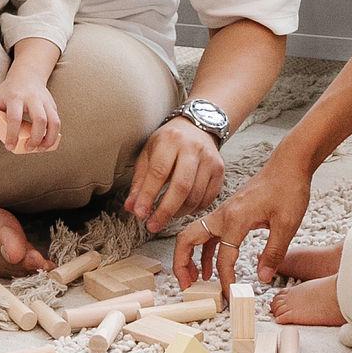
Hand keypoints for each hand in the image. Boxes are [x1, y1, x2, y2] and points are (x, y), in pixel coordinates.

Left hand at [0, 74, 60, 153]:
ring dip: (49, 138)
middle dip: (35, 138)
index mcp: (15, 97)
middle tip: (28, 149)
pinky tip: (46, 142)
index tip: (9, 147)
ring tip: (41, 149)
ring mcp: (45, 101)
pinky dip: (54, 134)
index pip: (15, 117)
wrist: (27, 75)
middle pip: (40, 119)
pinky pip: (57, 121)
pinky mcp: (52, 105)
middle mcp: (33, 98)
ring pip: (53, 120)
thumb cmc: (8, 91)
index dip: (12, 134)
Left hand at [125, 116, 224, 233]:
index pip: (158, 172)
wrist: (198, 126)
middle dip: (165, 210)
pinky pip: (208, 198)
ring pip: (195, 195)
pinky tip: (183, 208)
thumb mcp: (149, 153)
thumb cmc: (169, 142)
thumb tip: (131, 208)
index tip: (140, 214)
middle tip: (153, 225)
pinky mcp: (220, 170)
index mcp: (170, 140)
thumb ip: (139, 181)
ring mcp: (209, 159)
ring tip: (166, 215)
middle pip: (181, 186)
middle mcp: (193, 148)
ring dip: (178, 212)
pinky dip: (194, 209)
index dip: (148, 196)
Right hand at [172, 154, 310, 287]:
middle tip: (187, 286)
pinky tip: (210, 266)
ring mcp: (224, 212)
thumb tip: (263, 278)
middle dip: (182, 263)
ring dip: (189, 257)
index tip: (230, 296)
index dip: (225, 280)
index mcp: (235, 218)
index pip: (223, 258)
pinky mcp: (229, 212)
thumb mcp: (287, 224)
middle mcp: (223, 214)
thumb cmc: (289, 188)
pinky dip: (204, 250)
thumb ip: (273, 253)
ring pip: (194, 235)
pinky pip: (209, 233)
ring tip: (195, 280)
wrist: (289, 164)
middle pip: (187, 238)